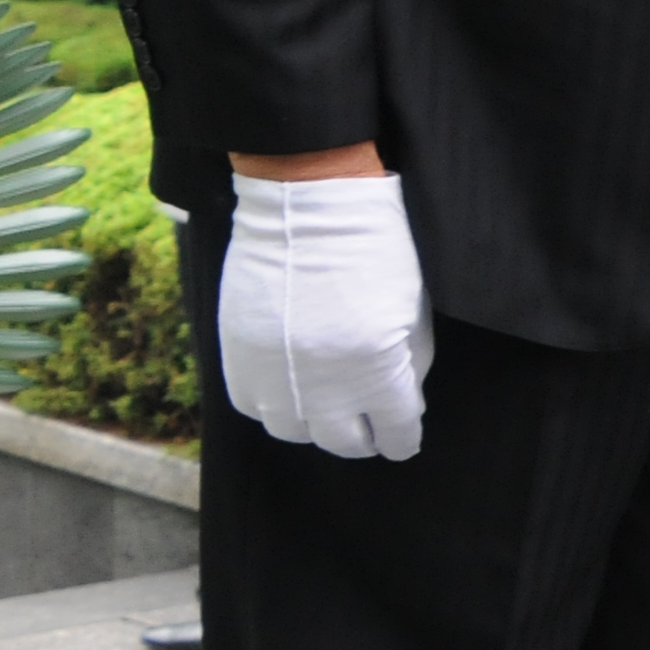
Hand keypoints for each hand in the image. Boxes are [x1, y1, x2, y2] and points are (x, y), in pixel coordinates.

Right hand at [219, 173, 432, 460]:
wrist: (307, 206)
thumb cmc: (375, 251)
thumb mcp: (413, 310)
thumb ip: (410, 367)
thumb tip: (402, 404)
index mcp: (376, 370)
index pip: (394, 435)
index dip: (402, 438)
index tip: (402, 437)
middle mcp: (322, 384)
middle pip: (343, 442)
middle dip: (363, 436)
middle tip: (369, 425)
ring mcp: (273, 374)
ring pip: (294, 431)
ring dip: (315, 424)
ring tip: (328, 404)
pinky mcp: (237, 357)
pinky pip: (252, 407)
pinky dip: (274, 404)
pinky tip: (291, 387)